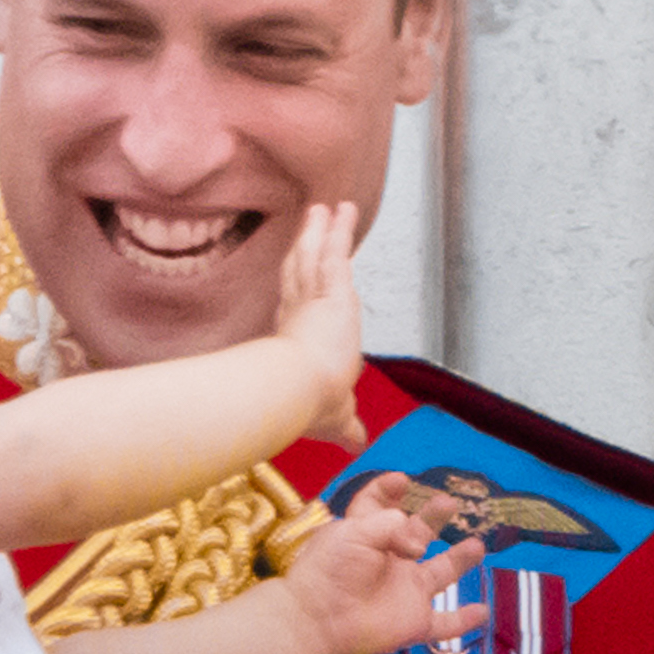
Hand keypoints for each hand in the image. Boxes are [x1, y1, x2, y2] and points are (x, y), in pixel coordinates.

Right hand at [274, 202, 365, 452]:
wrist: (295, 393)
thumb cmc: (305, 408)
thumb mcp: (336, 419)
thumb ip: (348, 427)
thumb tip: (359, 444)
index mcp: (294, 342)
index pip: (296, 307)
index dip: (298, 289)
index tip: (298, 275)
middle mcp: (299, 315)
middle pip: (301, 271)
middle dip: (305, 247)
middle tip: (310, 224)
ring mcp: (313, 299)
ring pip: (315, 257)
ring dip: (320, 232)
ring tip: (323, 209)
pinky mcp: (330, 291)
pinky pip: (335, 253)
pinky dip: (339, 231)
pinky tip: (342, 211)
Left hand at [283, 475, 486, 653]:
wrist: (321, 623)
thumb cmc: (330, 572)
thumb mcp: (355, 532)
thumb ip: (393, 526)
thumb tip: (419, 545)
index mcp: (365, 535)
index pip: (377, 507)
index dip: (388, 490)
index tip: (402, 480)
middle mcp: (389, 561)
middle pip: (417, 533)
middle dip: (433, 516)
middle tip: (449, 501)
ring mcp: (405, 592)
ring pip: (440, 573)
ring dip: (460, 560)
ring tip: (478, 545)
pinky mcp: (416, 622)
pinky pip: (446, 624)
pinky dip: (465, 620)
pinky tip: (484, 612)